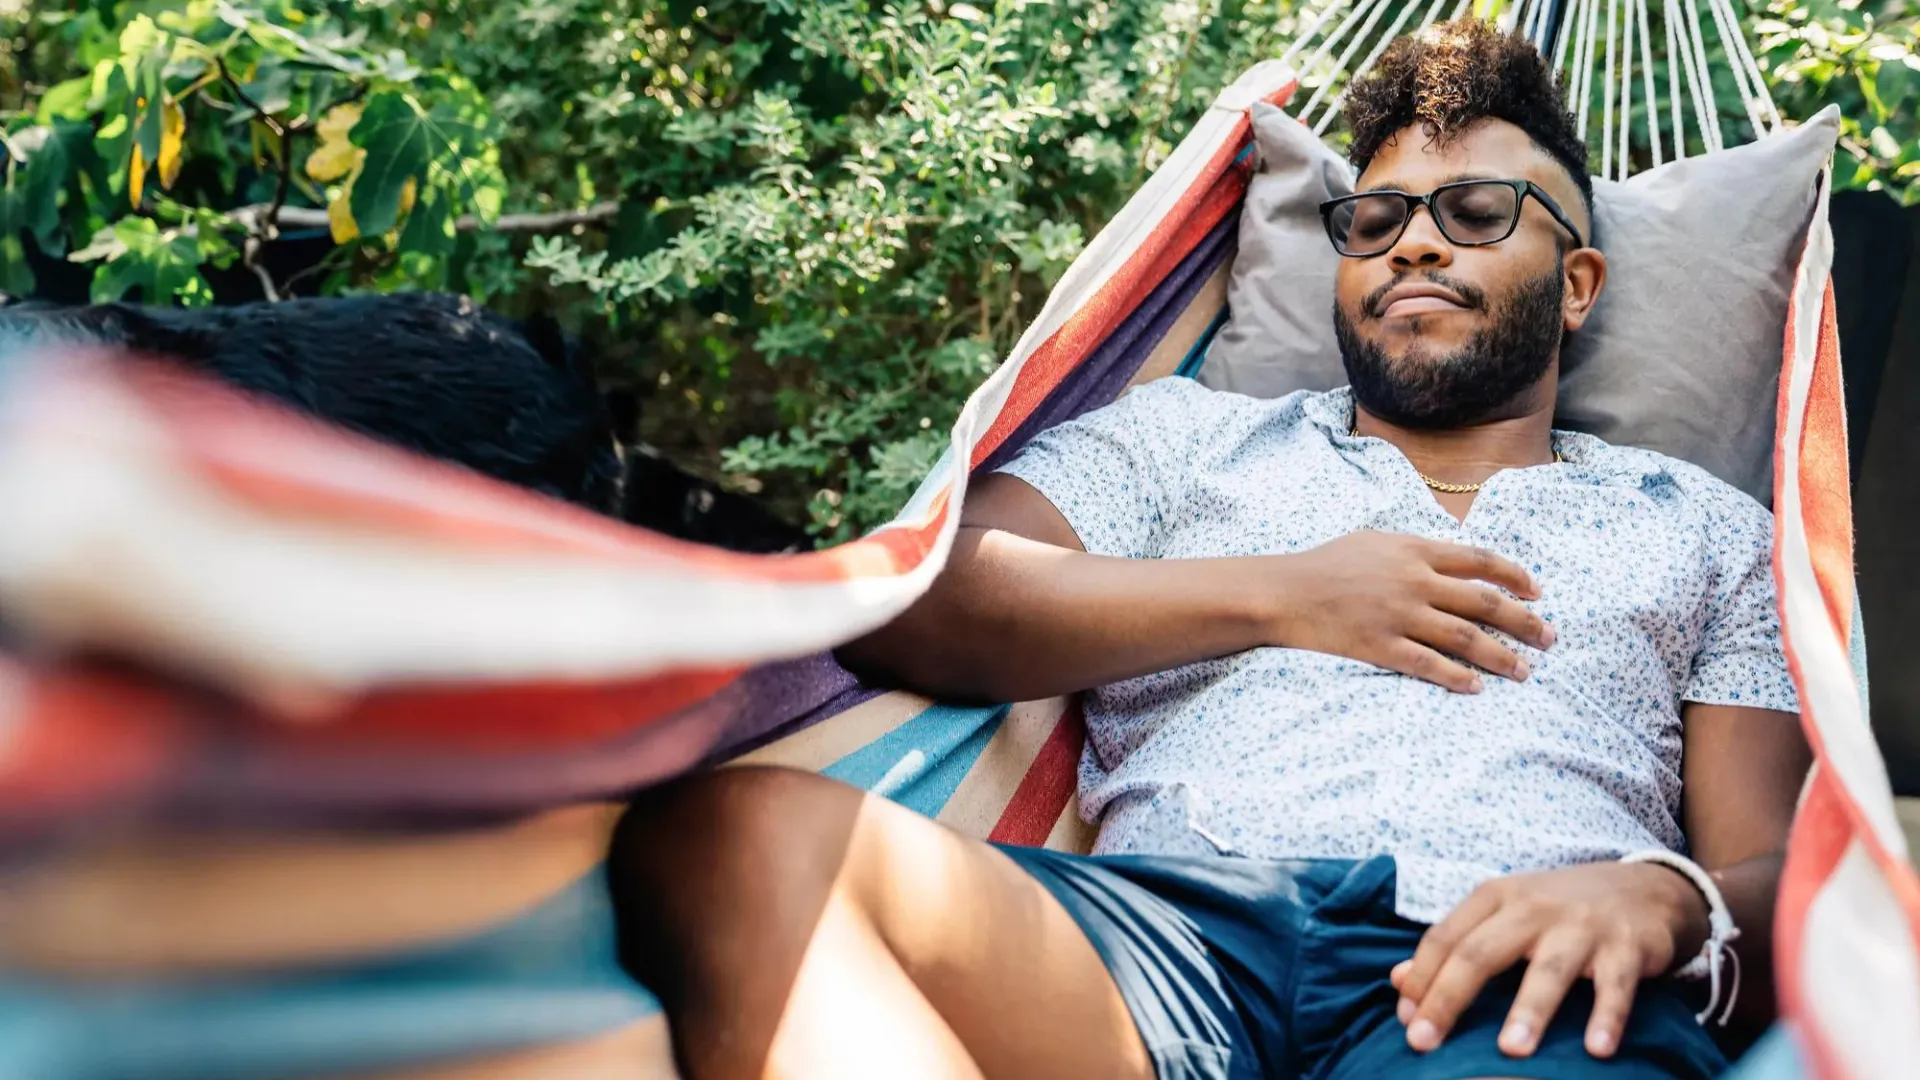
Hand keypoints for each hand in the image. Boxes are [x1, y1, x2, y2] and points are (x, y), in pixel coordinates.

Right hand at [1263, 531, 1554, 692]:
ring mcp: (1398, 615)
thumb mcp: (1375, 540)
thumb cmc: (1325, 564)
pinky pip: (1428, 664)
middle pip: (1483, 602)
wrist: (1282, 592)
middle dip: (1524, 621)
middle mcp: (1412, 581)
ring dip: (1501, 656)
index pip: (1479, 561)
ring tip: (1525, 671)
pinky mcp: (1380, 646)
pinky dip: (1456, 676)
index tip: (1539, 593)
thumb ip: (1416, 548)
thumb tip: (1454, 557)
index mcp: (1414, 550)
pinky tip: (1476, 687)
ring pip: (1464, 637)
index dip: (1515, 577)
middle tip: (1550, 639)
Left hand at [1392, 862, 1711, 1058]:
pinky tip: (1596, 1049)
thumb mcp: (1503, 915)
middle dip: (1449, 998)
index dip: (1421, 979)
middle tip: (1425, 1043)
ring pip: (1548, 969)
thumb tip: (1399, 980)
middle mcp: (1534, 907)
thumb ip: (1454, 944)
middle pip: (1480, 953)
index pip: (1445, 937)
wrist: (1645, 889)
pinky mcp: (1628, 946)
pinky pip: (1616, 985)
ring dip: (1529, 1009)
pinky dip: (1606, 1017)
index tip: (1406, 1022)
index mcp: (1497, 897)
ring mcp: (1582, 925)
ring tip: (1511, 1050)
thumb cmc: (1559, 910)